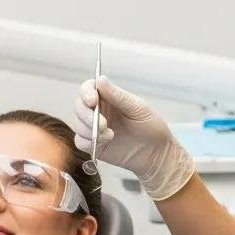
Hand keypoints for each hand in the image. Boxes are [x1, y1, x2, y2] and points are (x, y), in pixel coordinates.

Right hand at [70, 75, 193, 199]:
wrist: (157, 154)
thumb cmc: (152, 127)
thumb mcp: (138, 109)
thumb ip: (118, 96)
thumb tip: (100, 79)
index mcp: (109, 97)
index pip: (88, 89)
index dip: (86, 93)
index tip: (92, 101)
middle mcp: (99, 111)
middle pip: (79, 106)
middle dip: (86, 115)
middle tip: (102, 124)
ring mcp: (94, 128)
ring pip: (77, 124)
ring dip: (89, 130)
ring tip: (110, 135)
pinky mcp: (94, 145)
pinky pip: (80, 141)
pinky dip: (88, 141)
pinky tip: (105, 142)